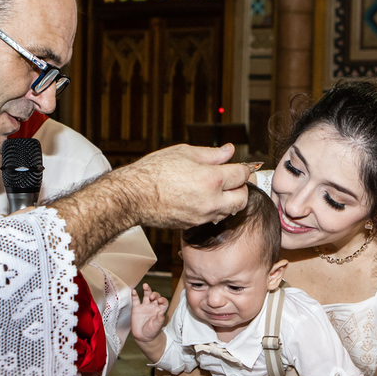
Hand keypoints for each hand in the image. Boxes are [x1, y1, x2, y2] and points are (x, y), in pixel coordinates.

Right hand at [116, 143, 252, 228]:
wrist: (133, 196)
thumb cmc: (153, 172)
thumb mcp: (184, 153)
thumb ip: (211, 154)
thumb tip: (228, 151)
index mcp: (211, 179)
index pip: (241, 175)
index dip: (243, 168)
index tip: (240, 166)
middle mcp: (211, 200)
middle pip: (242, 198)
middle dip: (241, 188)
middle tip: (232, 179)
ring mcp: (203, 215)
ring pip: (229, 211)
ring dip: (229, 200)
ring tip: (217, 189)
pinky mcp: (193, 225)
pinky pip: (213, 218)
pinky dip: (214, 209)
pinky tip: (202, 198)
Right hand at [130, 283, 167, 341]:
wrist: (142, 337)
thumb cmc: (152, 332)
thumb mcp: (157, 326)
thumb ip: (160, 319)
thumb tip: (161, 312)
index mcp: (159, 310)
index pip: (163, 301)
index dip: (163, 299)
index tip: (160, 301)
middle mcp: (153, 306)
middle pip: (155, 296)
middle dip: (154, 294)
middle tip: (152, 297)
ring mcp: (144, 306)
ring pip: (146, 295)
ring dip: (147, 290)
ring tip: (145, 285)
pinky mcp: (136, 308)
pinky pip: (135, 300)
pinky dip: (134, 295)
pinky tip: (134, 291)